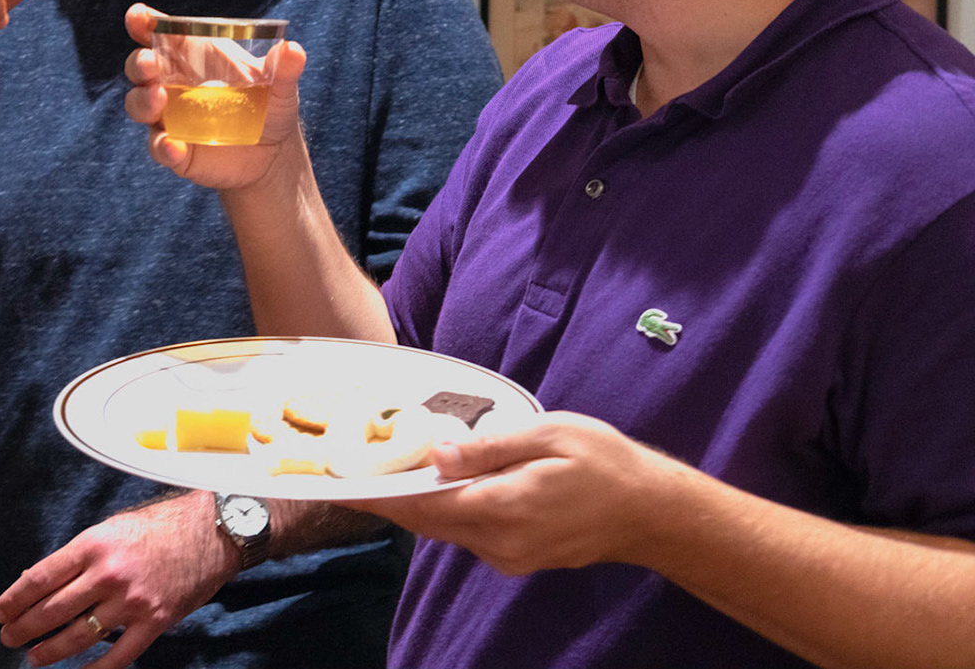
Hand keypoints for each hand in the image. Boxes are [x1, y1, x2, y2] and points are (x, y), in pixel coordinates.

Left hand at [0, 491, 236, 667]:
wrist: (209, 534)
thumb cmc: (156, 527)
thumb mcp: (110, 528)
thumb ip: (78, 555)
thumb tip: (39, 580)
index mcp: (93, 545)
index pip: (41, 578)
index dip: (15, 599)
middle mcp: (108, 574)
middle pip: (54, 610)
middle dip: (24, 627)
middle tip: (8, 637)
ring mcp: (132, 602)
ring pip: (80, 636)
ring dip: (51, 651)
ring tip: (34, 658)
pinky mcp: (154, 622)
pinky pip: (119, 656)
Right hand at [121, 3, 308, 189]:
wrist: (273, 155)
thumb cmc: (269, 106)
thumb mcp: (280, 85)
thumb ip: (283, 68)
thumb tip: (293, 49)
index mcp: (193, 56)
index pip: (161, 33)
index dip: (143, 22)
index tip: (138, 16)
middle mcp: (173, 83)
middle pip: (140, 67)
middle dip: (139, 62)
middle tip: (150, 64)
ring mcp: (169, 117)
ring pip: (138, 104)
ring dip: (142, 101)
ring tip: (159, 99)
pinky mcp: (174, 149)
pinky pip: (158, 147)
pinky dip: (162, 146)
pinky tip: (173, 146)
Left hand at [351, 412, 673, 574]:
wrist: (650, 512)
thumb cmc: (604, 463)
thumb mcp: (547, 435)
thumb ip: (488, 447)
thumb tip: (436, 452)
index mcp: (504, 509)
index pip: (424, 504)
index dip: (379, 491)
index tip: (341, 477)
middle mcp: (499, 542)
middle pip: (425, 519)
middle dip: (389, 493)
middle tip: (353, 462)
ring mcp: (507, 556)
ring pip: (443, 527)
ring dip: (416, 500)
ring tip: (387, 464)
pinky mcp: (514, 558)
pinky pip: (465, 532)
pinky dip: (445, 508)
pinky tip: (439, 480)